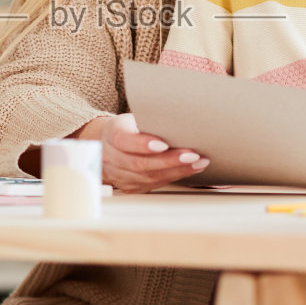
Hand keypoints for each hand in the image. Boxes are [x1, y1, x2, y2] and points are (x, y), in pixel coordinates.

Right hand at [86, 113, 209, 193]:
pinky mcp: (129, 186)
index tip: (163, 144)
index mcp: (112, 135)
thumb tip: (180, 119)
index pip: (124, 141)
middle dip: (169, 161)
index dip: (143, 144)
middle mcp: (111, 158)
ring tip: (198, 162)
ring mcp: (119, 176)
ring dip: (177, 171)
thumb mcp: (132, 119)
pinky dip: (174, 176)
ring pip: (149, 177)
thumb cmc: (126, 128)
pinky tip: (190, 169)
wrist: (106, 146)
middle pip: (140, 163)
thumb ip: (148, 121)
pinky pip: (153, 184)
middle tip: (192, 155)